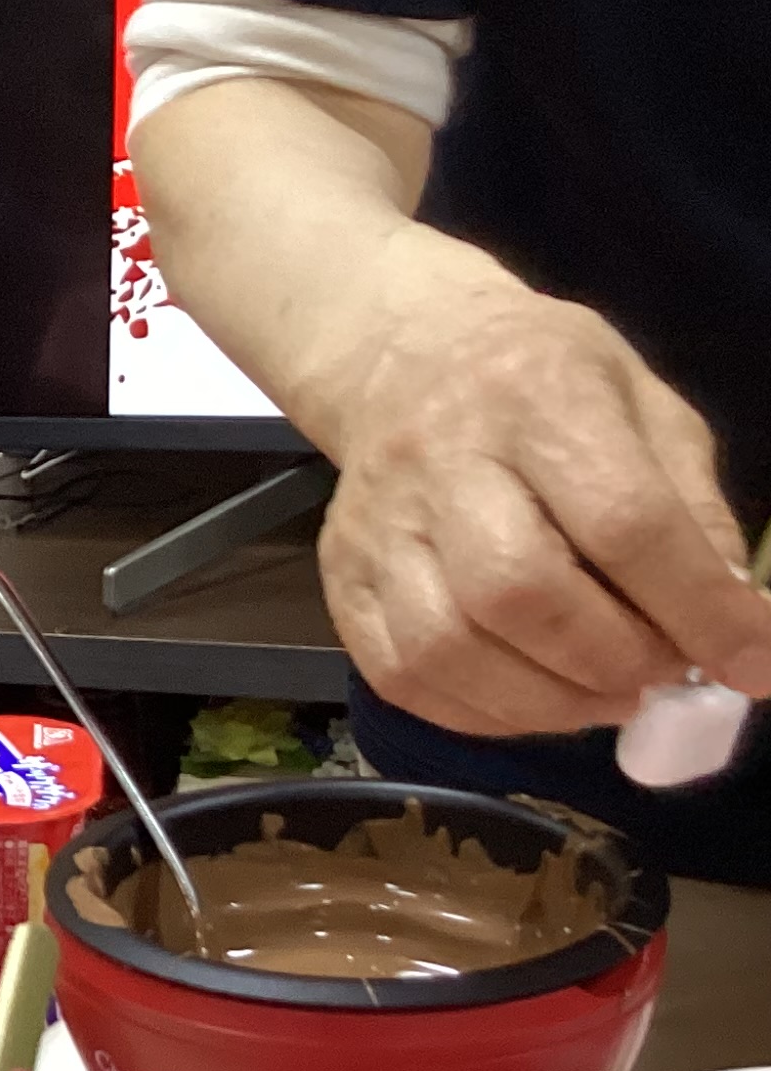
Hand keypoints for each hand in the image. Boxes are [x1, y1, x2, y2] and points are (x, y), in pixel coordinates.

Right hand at [304, 235, 770, 735]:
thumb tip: (730, 625)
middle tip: (661, 675)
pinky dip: (480, 713)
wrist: (404, 357)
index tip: (752, 664)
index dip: (696, 608)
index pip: (623, 521)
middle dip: (612, 659)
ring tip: (603, 696)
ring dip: (547, 701)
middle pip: (520, 591)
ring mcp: (377, 526)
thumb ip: (693, 512)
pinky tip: (533, 699)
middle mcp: (442, 459)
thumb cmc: (547, 382)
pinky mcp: (340, 579)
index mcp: (539, 397)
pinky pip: (401, 676)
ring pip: (448, 648)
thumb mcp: (648, 409)